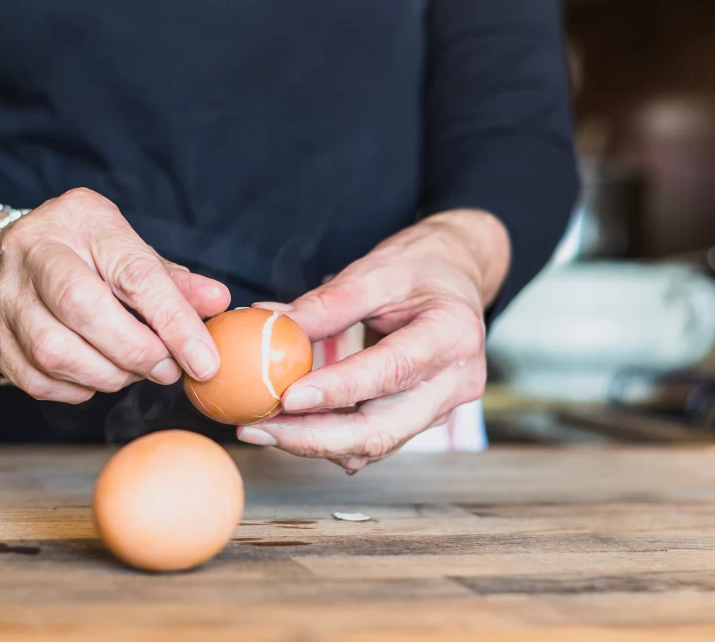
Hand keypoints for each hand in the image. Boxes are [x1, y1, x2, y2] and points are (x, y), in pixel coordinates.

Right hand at [0, 188, 229, 401]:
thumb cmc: (78, 253)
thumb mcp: (125, 248)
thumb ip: (171, 280)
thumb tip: (218, 302)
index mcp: (79, 218)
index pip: (133, 273)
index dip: (174, 322)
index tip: (204, 361)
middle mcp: (31, 251)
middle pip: (83, 309)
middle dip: (136, 351)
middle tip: (167, 370)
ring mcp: (2, 295)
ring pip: (56, 352)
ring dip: (108, 375)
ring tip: (134, 371)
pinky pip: (38, 380)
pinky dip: (79, 388)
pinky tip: (97, 376)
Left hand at [238, 209, 509, 472]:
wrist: (456, 279)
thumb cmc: (419, 269)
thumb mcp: (376, 270)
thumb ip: (328, 302)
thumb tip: (271, 324)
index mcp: (452, 335)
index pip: (390, 371)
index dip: (337, 391)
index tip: (287, 397)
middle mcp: (455, 383)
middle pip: (382, 430)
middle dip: (313, 438)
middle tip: (257, 428)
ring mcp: (440, 409)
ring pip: (374, 445)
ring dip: (312, 444)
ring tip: (259, 428)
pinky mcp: (420, 421)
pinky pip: (372, 442)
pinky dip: (328, 440)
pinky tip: (287, 429)